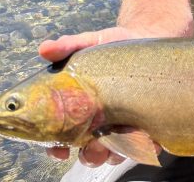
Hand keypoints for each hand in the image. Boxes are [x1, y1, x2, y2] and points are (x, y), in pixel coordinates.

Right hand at [39, 25, 155, 166]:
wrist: (145, 39)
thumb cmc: (111, 46)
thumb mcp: (89, 42)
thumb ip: (67, 47)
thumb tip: (44, 49)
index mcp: (78, 111)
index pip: (61, 138)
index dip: (56, 148)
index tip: (59, 149)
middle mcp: (98, 125)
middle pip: (89, 152)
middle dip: (90, 154)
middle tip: (95, 144)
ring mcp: (122, 128)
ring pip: (115, 154)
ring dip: (115, 153)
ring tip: (120, 139)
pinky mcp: (146, 126)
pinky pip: (146, 146)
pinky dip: (146, 147)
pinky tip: (149, 138)